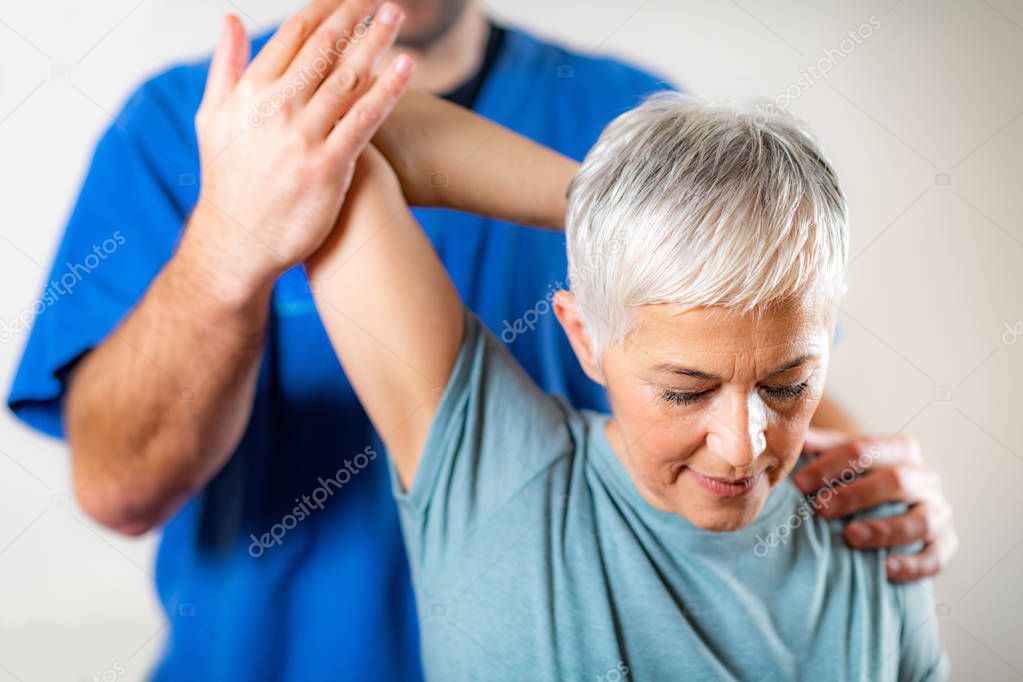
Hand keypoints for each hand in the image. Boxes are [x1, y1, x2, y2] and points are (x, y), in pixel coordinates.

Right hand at [186, 0, 413, 297]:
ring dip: (376, 43)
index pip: (293, 35)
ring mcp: (303, 137)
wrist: (238, 242)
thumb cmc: (227, 180)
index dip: (324, 9)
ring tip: (397, 16)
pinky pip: (364, 120)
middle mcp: (276, 108)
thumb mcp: (212, 119)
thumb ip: (225, 67)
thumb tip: (229, 19)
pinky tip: (406, 67)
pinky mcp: (328, 167)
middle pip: (324, 49)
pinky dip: (386, 90)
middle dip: (355, 17)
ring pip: (348, 78)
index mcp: (249, 92)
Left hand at [794, 428, 957, 582]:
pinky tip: (885, 569)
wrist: (893, 505)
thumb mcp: (840, 456)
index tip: (799, 484)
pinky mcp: (946, 543)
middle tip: (820, 510)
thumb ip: (818, 446)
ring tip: (850, 537)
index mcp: (900, 449)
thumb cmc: (859, 477)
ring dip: (884, 529)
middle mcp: (925, 477)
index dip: (829, 466)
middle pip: (897, 481)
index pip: (864, 449)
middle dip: (856, 495)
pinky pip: (936, 556)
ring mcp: (939, 510)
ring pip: (922, 520)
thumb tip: (791, 438)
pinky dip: (913, 564)